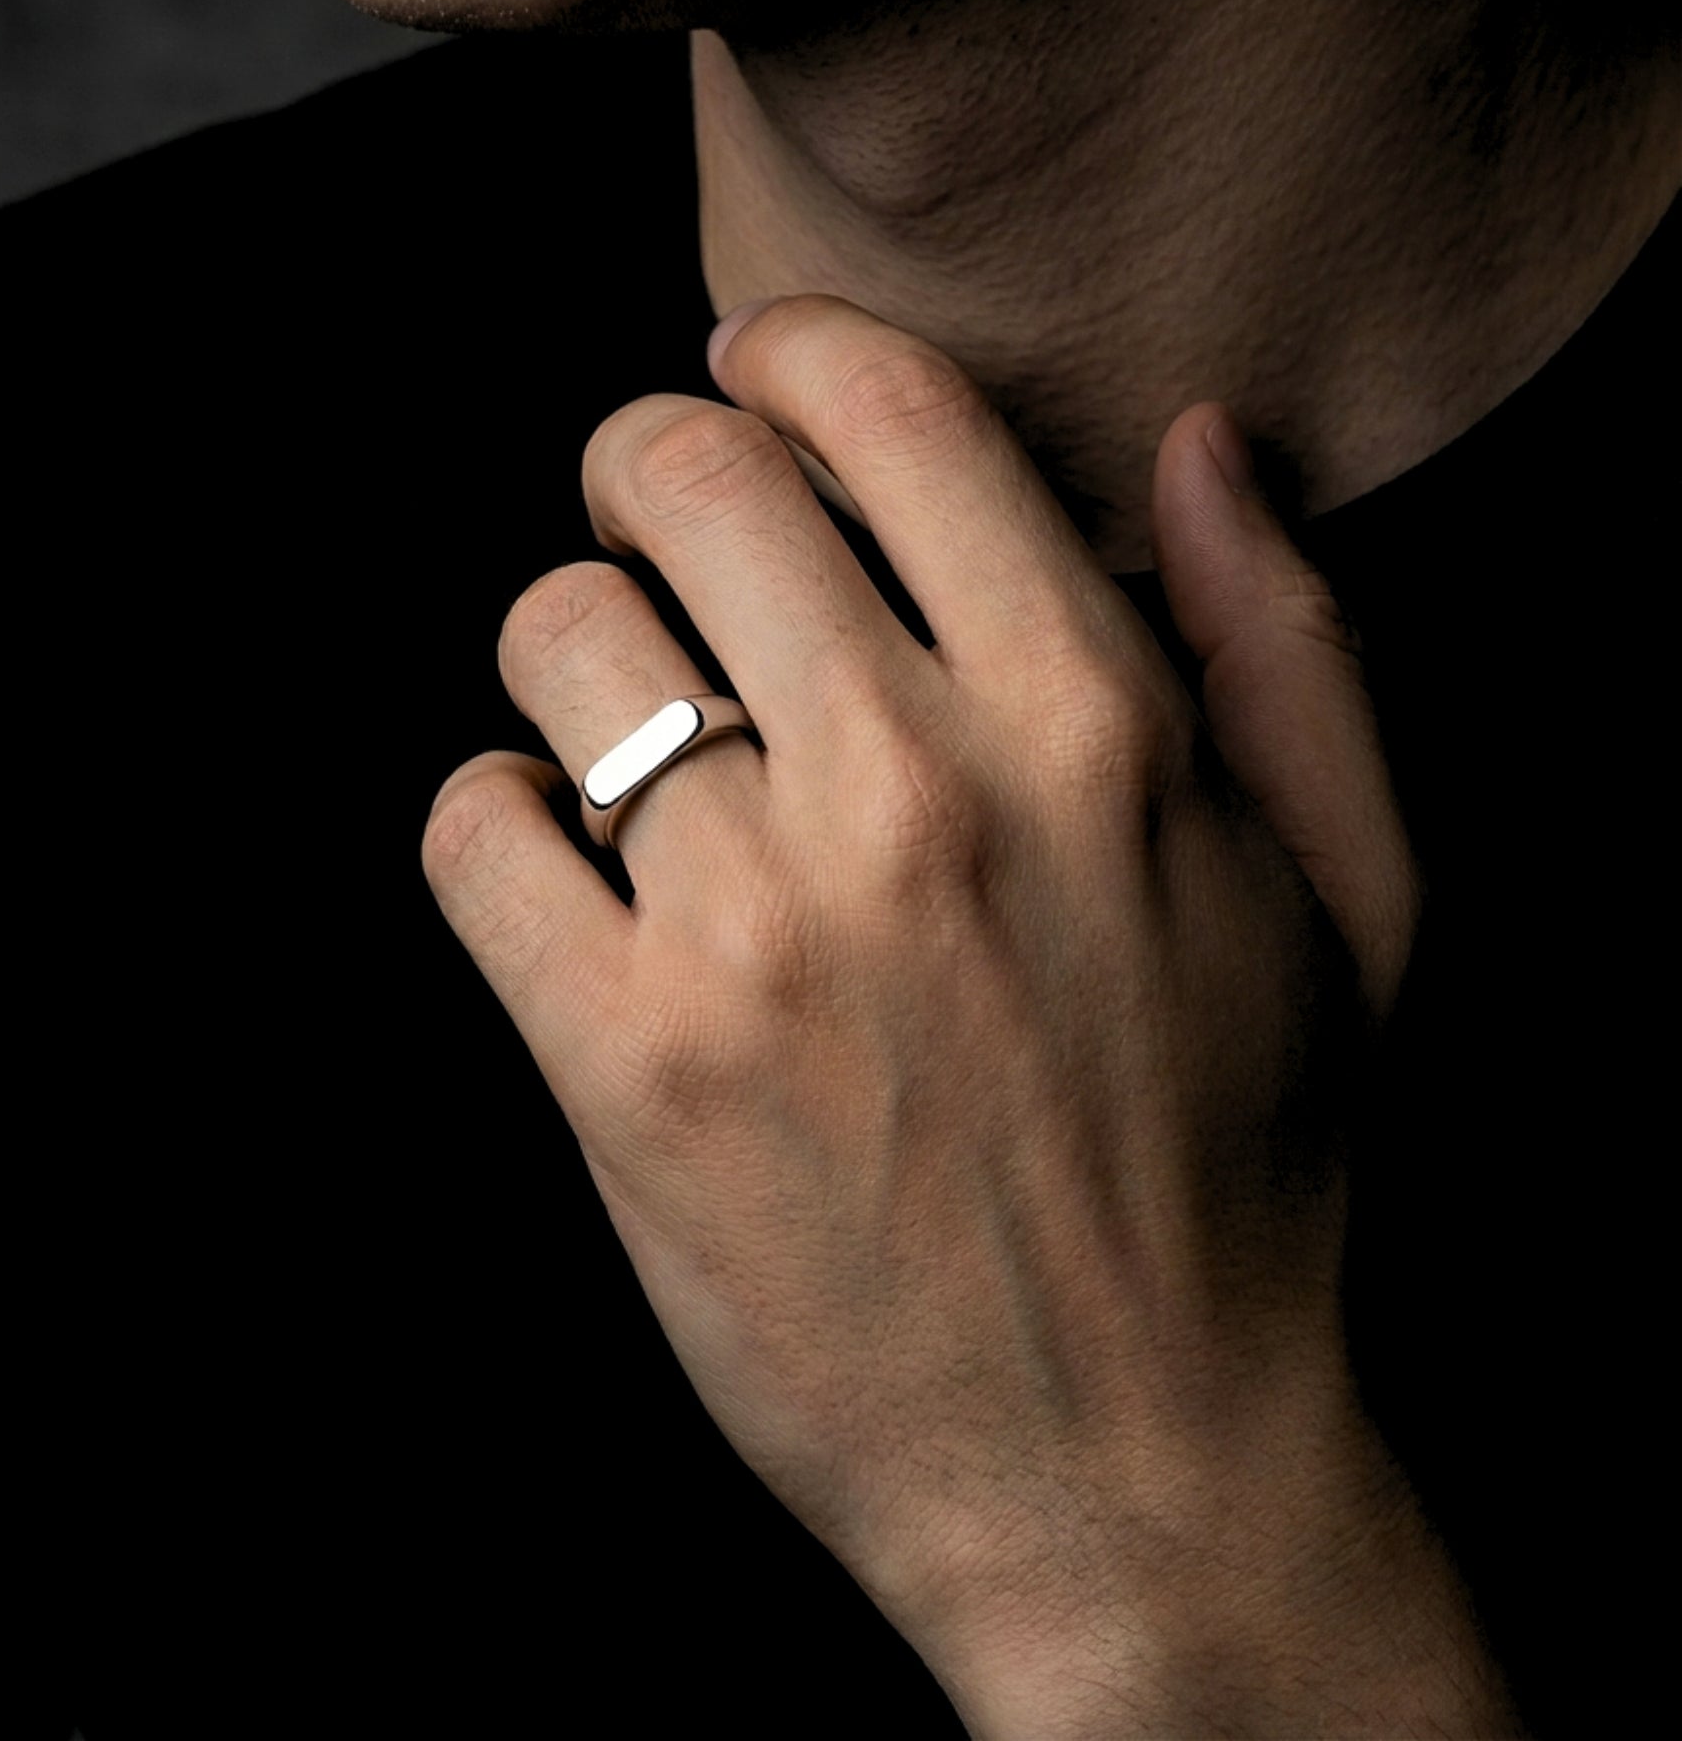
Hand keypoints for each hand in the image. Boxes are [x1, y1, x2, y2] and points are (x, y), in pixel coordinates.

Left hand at [423, 296, 1517, 1736]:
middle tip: (663, 525)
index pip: (882, 407)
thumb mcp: (1354, 897)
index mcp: (1092, 722)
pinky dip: (496, 815)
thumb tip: (1196, 440)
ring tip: (627, 721)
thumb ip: (1287, 641)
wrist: (1130, 1476)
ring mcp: (750, 929)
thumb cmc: (1248, 1172)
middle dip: (650, 463)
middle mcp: (912, 794)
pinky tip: (566, 864)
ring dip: (575, 646)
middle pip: (685, 476)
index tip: (753, 377)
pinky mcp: (624, 1061)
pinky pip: (474, 825)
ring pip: (558, 637)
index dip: (787, 352)